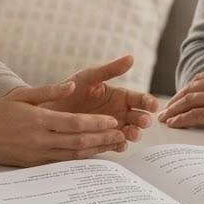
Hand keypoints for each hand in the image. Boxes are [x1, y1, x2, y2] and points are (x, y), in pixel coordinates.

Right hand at [0, 82, 127, 166]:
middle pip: (78, 141)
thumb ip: (50, 91)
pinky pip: (63, 163)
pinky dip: (81, 159)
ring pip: (73, 155)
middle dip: (102, 138)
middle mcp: (40, 139)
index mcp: (39, 120)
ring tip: (115, 145)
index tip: (112, 120)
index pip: (74, 123)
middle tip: (122, 134)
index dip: (95, 123)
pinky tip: (94, 155)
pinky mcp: (35, 164)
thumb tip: (72, 85)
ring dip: (96, 150)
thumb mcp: (23, 94)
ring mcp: (38, 154)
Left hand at [40, 55, 159, 144]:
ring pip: (129, 133)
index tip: (154, 105)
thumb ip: (110, 69)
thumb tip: (131, 58)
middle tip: (143, 121)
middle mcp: (119, 113)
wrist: (49, 108)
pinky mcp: (101, 140)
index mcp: (119, 96)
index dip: (148, 102)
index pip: (139, 99)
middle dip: (143, 120)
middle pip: (138, 118)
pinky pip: (113, 145)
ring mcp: (111, 128)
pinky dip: (117, 145)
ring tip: (131, 133)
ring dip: (133, 134)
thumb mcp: (89, 76)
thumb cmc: (70, 89)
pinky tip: (118, 144)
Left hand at [157, 65, 203, 133]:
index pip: (200, 80)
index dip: (186, 90)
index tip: (179, 98)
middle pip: (190, 89)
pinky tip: (174, 124)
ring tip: (165, 117)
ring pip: (188, 101)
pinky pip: (195, 115)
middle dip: (175, 100)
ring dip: (173, 110)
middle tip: (165, 108)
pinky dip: (181, 119)